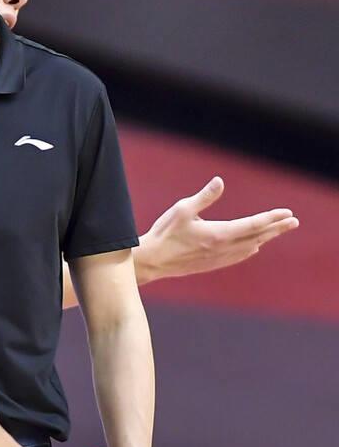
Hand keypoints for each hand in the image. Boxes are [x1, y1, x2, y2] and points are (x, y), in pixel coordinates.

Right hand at [136, 176, 297, 282]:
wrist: (152, 261)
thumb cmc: (165, 233)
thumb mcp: (182, 210)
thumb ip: (204, 197)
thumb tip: (220, 181)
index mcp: (219, 233)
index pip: (253, 224)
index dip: (271, 218)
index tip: (287, 213)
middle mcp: (223, 248)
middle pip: (257, 237)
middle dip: (277, 229)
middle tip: (294, 222)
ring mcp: (219, 258)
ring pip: (250, 247)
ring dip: (265, 238)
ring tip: (277, 231)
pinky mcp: (212, 264)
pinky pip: (238, 256)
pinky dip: (250, 249)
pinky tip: (254, 247)